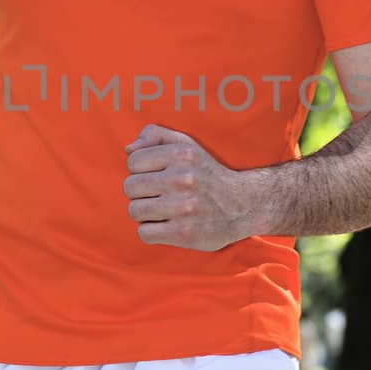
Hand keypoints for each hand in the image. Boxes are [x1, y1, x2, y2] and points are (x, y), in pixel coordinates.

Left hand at [123, 124, 252, 250]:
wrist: (243, 205)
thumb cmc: (206, 174)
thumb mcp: (186, 145)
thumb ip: (155, 136)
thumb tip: (128, 150)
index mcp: (181, 154)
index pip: (133, 161)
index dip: (141, 170)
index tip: (157, 175)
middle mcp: (182, 178)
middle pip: (130, 187)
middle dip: (140, 192)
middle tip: (159, 194)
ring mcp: (183, 208)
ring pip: (134, 211)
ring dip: (144, 213)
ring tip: (162, 210)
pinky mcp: (184, 233)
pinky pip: (144, 233)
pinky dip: (151, 231)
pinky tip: (166, 225)